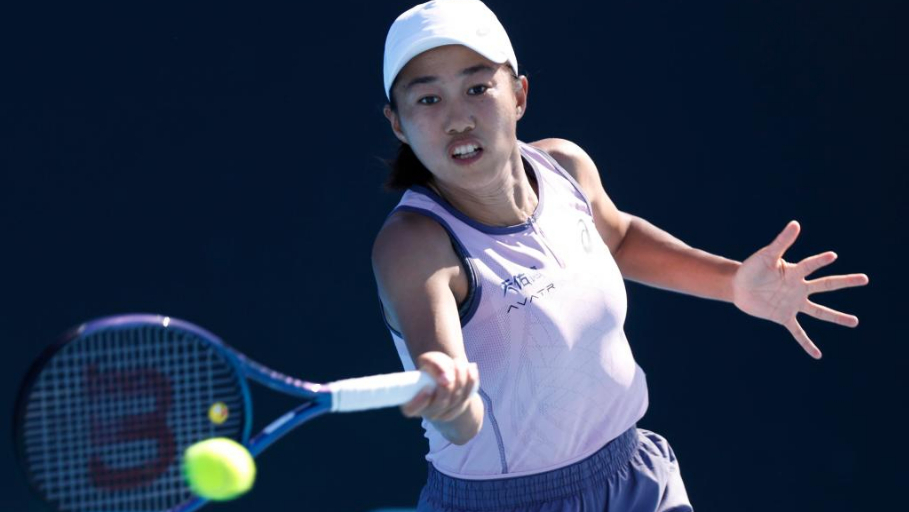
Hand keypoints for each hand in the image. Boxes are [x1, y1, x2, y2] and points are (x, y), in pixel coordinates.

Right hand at [401, 351, 478, 421]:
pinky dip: (471, 381)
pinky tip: (471, 368)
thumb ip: (433, 363)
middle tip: (449, 369)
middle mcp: (428, 411)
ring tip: (458, 362)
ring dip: (460, 378)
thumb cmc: (432, 368)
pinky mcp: (459, 408)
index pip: (411, 409)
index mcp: (412, 403)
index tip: (428, 389)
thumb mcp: (428, 360)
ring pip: (456, 399)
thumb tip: (446, 376)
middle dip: (447, 386)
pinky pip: (468, 396)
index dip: (419, 402)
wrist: (445, 374)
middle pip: (440, 403)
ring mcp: (445, 413)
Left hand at [732, 220, 868, 358]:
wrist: (738, 286)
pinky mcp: (783, 317)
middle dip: (844, 282)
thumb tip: (795, 224)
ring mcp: (793, 303)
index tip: (832, 256)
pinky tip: (818, 355)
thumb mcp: (765, 256)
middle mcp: (798, 287)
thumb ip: (780, 243)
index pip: (810, 265)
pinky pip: (797, 332)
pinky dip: (806, 343)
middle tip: (864, 279)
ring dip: (836, 317)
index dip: (819, 261)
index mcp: (794, 272)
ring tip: (855, 322)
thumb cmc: (752, 269)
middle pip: (825, 285)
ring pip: (819, 312)